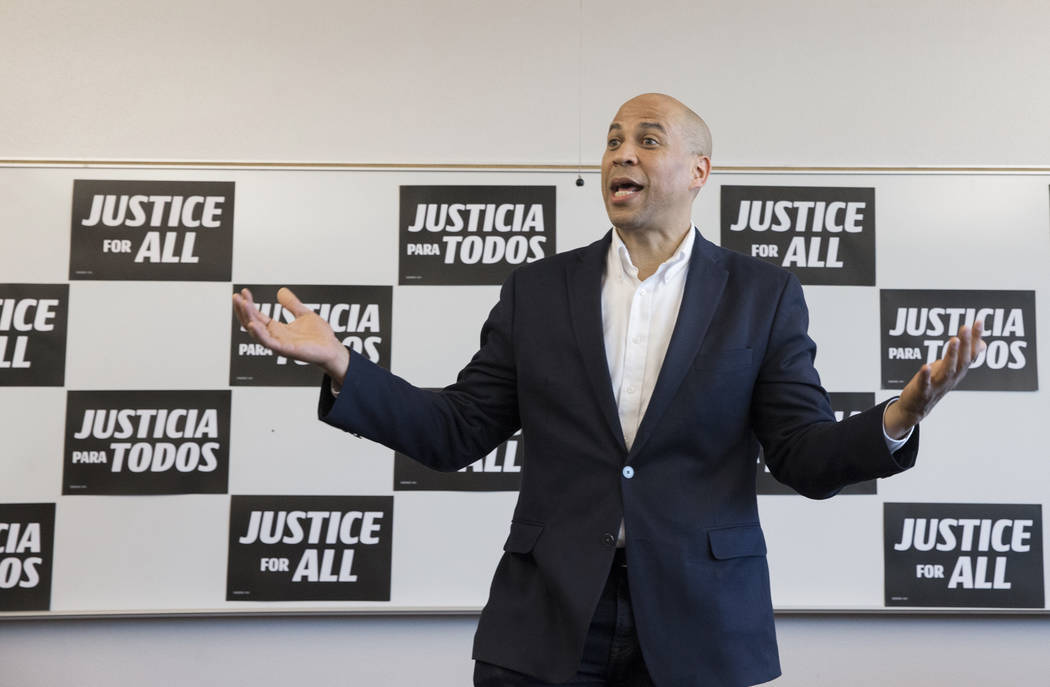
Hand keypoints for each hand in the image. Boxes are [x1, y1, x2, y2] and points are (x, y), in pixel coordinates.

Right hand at [232, 287, 349, 384]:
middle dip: (243, 310)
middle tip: (236, 297)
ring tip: (243, 305)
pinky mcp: (286, 350)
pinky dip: (260, 335)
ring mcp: (279, 344)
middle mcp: (275, 337)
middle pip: (252, 323)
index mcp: (277, 329)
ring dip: (248, 318)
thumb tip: (281, 291)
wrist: (333, 349)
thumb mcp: (303, 314)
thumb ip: (291, 304)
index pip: (257, 316)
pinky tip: (253, 324)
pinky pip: (269, 343)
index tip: (243, 292)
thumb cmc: (320, 336)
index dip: (249, 304)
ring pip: (257, 332)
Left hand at [883, 321, 986, 438]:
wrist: (916, 408)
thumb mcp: (952, 369)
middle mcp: (952, 378)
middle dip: (965, 344)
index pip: (971, 353)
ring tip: (954, 340)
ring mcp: (938, 385)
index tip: (979, 320)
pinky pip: (925, 383)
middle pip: (962, 360)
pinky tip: (926, 366)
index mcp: (959, 371)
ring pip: (948, 370)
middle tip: (966, 326)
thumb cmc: (935, 384)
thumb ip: (965, 356)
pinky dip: (926, 375)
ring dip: (951, 355)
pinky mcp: (923, 391)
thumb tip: (983, 344)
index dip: (976, 338)